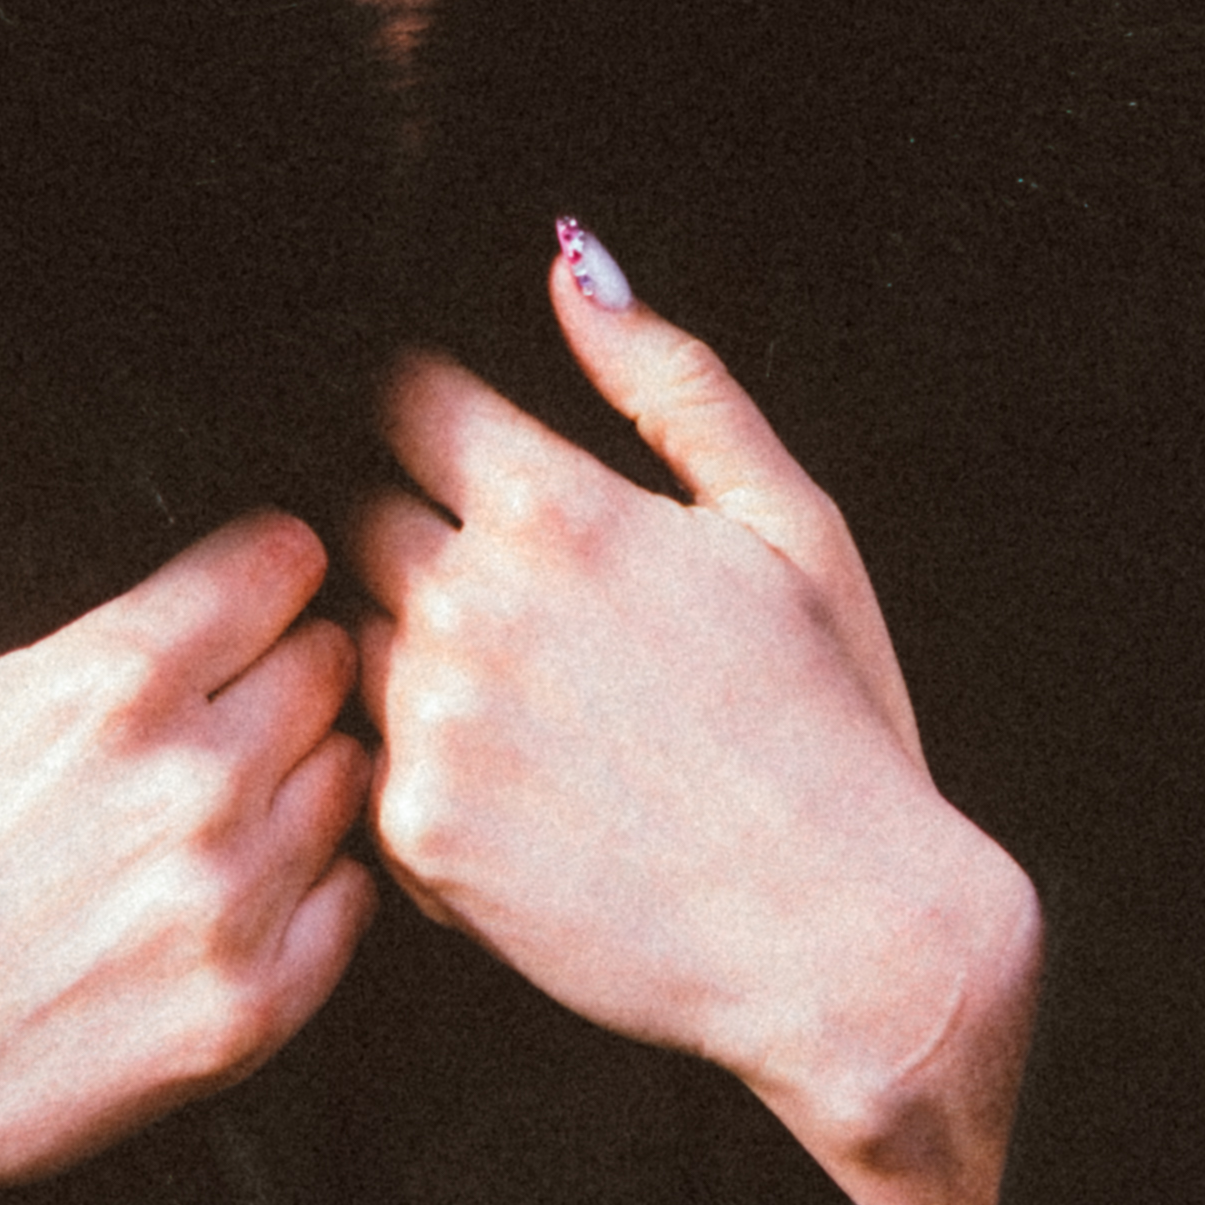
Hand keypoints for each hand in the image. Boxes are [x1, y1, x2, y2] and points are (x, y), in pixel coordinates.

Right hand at [0, 316, 375, 1204]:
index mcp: (108, 679)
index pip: (283, 558)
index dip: (257, 564)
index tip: (227, 589)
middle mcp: (190, 787)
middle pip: (335, 662)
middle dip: (289, 662)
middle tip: (228, 692)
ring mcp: (226, 910)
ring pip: (353, 781)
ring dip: (306, 773)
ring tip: (224, 789)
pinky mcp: (244, 1020)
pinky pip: (356, 909)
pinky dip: (314, 890)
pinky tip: (232, 883)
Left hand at [336, 226, 1044, 1204]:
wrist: (848, 940)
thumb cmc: (834, 723)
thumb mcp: (786, 522)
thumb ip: (669, 382)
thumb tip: (571, 265)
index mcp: (557, 507)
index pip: (403, 401)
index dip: (430, 421)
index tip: (462, 457)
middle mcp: (471, 604)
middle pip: (360, 517)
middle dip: (418, 536)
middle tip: (520, 606)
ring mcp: (432, 723)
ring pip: (357, 639)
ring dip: (412, 655)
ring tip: (533, 714)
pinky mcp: (417, 833)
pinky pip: (370, 762)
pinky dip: (427, 769)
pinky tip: (528, 796)